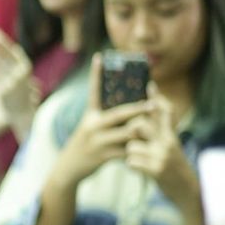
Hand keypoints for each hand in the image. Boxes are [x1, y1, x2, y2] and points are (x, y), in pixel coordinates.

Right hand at [51, 54, 151, 188]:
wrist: (70, 167)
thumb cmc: (85, 144)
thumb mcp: (89, 127)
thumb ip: (106, 118)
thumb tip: (130, 108)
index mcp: (90, 115)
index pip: (93, 91)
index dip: (96, 74)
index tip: (100, 57)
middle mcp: (92, 126)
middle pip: (118, 114)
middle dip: (138, 108)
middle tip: (153, 103)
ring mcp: (98, 141)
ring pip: (126, 134)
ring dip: (142, 131)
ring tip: (155, 128)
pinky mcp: (103, 156)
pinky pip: (126, 151)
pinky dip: (137, 150)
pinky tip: (146, 150)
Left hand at [124, 84, 199, 210]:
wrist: (187, 191)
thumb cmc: (173, 165)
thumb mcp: (170, 145)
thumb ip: (160, 129)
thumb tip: (151, 109)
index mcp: (170, 134)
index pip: (165, 112)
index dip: (157, 98)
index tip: (149, 85)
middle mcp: (168, 142)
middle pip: (138, 125)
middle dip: (131, 131)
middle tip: (134, 137)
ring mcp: (162, 156)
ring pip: (131, 145)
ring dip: (131, 153)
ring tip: (142, 159)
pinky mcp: (157, 170)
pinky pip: (131, 161)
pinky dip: (132, 165)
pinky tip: (141, 169)